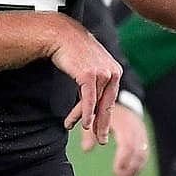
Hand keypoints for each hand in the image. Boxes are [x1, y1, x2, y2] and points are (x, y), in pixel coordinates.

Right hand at [50, 17, 121, 147]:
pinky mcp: (90, 75)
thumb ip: (97, 80)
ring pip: (94, 104)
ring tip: (76, 128)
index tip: (102, 131)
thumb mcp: (90, 66)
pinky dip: (85, 114)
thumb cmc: (73, 50)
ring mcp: (102, 73)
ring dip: (85, 119)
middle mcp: (112, 72)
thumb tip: (95, 100)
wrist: (61, 34)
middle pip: (107, 105)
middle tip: (100, 140)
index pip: (110, 100)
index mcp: (115, 70)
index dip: (104, 118)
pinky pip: (89, 100)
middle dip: (102, 125)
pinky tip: (82, 124)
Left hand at [80, 100, 148, 175]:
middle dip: (129, 168)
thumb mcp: (95, 117)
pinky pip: (144, 152)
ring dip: (134, 169)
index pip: (126, 143)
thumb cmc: (105, 109)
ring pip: (142, 153)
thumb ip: (89, 132)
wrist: (120, 99)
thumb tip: (86, 149)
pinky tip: (132, 174)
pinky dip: (139, 165)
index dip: (122, 158)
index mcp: (122, 123)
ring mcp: (140, 131)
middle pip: (136, 151)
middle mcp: (134, 127)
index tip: (117, 170)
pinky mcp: (143, 135)